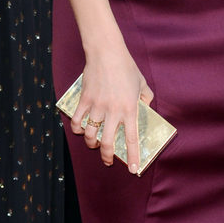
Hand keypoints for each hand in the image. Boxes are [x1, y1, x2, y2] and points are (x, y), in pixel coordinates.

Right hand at [69, 49, 153, 172]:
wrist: (106, 52)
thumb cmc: (126, 67)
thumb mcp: (142, 83)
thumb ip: (146, 97)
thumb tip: (145, 107)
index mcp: (130, 109)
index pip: (131, 139)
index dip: (132, 157)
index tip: (133, 170)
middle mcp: (113, 111)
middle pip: (107, 143)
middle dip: (106, 157)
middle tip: (107, 161)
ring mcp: (97, 106)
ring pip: (90, 135)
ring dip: (91, 144)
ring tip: (94, 144)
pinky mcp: (84, 100)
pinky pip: (77, 121)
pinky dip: (77, 129)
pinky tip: (80, 130)